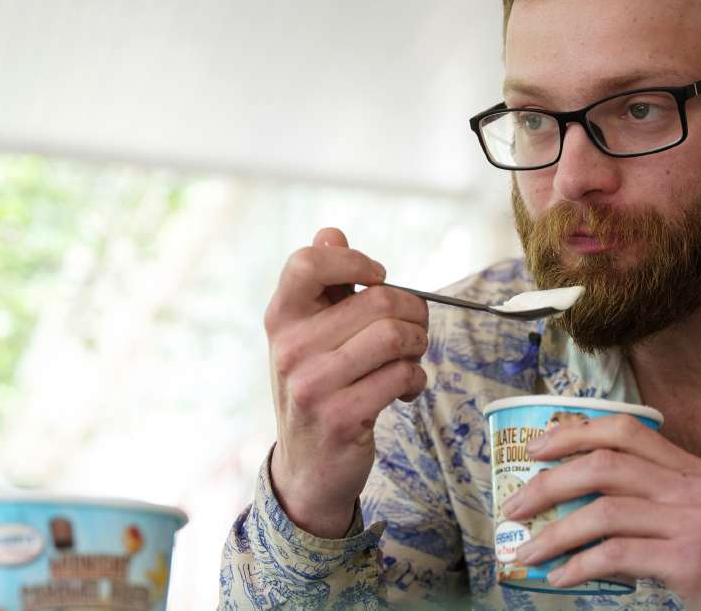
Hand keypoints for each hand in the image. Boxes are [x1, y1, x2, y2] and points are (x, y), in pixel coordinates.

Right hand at [265, 228, 428, 537]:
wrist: (306, 467)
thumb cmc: (317, 389)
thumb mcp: (308, 336)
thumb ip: (323, 285)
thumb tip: (332, 233)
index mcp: (282, 318)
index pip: (308, 262)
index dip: (354, 260)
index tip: (377, 276)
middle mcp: (291, 348)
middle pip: (378, 300)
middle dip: (413, 312)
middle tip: (413, 331)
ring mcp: (313, 385)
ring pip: (395, 336)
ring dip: (418, 346)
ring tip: (411, 359)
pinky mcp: (342, 416)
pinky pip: (402, 376)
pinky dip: (416, 380)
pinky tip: (406, 389)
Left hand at [501, 414, 700, 610]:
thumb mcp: (689, 513)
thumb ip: (644, 496)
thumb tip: (568, 495)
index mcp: (689, 467)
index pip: (625, 429)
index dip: (573, 433)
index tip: (533, 449)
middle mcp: (692, 487)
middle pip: (603, 465)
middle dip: (547, 484)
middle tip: (512, 506)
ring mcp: (693, 522)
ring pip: (603, 513)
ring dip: (554, 533)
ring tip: (526, 552)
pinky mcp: (690, 561)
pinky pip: (617, 556)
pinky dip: (579, 566)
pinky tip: (560, 576)